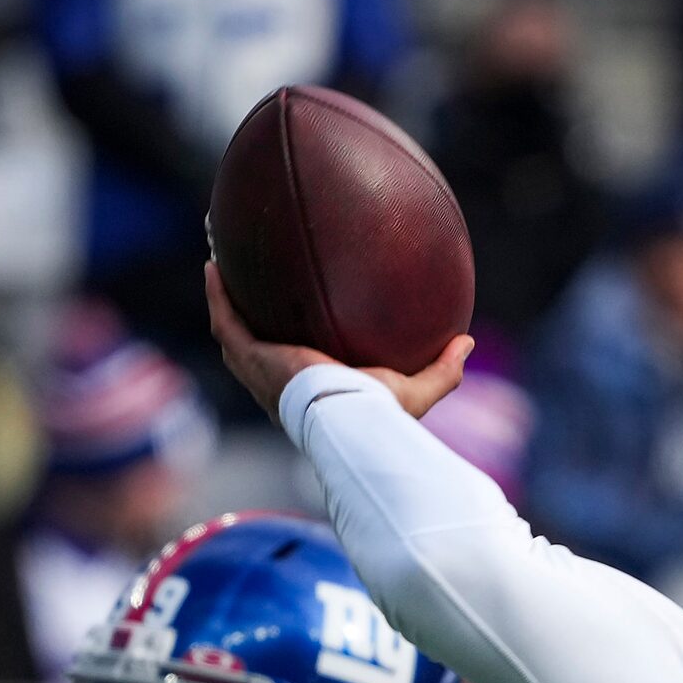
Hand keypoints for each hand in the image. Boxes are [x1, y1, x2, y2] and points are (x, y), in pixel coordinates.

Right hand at [205, 261, 472, 423]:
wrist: (346, 418)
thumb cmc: (378, 414)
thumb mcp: (417, 391)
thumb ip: (443, 369)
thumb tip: (467, 342)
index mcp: (309, 395)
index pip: (294, 371)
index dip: (289, 349)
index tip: (292, 325)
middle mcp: (277, 385)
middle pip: (254, 349)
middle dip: (247, 321)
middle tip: (246, 291)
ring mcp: (260, 371)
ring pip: (231, 333)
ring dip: (224, 302)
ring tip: (219, 269)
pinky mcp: (252, 357)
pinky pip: (226, 320)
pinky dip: (218, 294)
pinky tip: (215, 264)